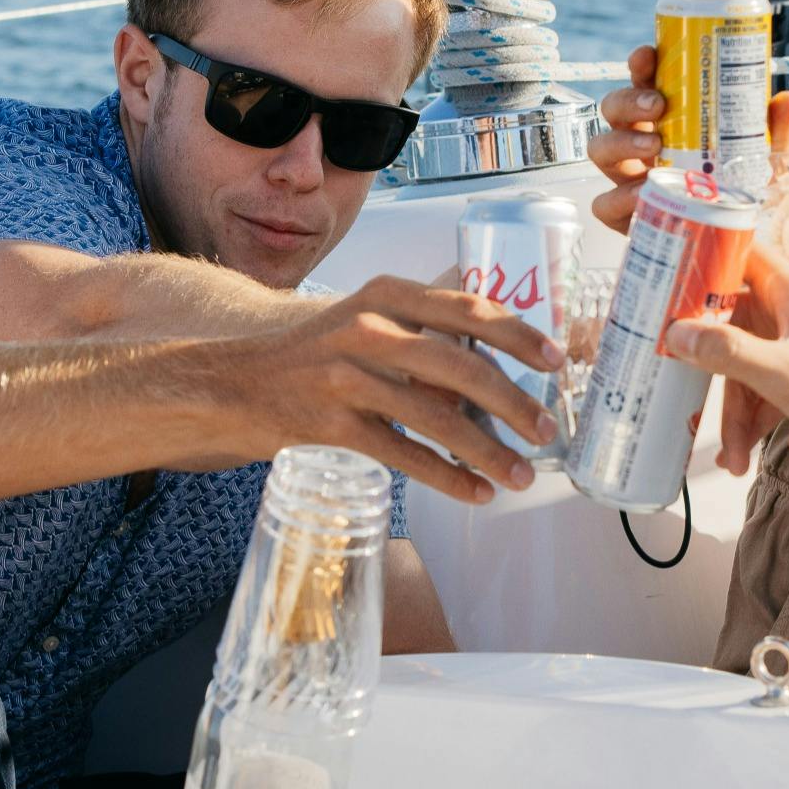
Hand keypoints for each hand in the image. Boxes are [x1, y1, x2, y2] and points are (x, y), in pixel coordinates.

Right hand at [211, 275, 561, 504]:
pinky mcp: (332, 425)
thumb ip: (421, 325)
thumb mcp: (363, 317)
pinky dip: (448, 478)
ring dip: (488, 452)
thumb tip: (498, 344)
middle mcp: (367, 330)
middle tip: (545, 430)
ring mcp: (346, 378)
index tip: (556, 360)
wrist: (231, 385)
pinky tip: (476, 493)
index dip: (518, 335)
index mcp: (385, 295)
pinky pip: (405, 456)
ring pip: (436, 419)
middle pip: (460, 367)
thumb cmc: (313, 357)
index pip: (467, 309)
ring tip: (521, 475)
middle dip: (513, 403)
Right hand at [588, 43, 788, 235]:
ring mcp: (629, 179)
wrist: (737, 244)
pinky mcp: (625, 215)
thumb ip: (775, 132)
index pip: (645, 82)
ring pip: (601, 150)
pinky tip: (642, 195)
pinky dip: (619, 198)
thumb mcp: (763, 160)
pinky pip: (605, 204)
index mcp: (668, 121)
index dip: (641, 65)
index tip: (649, 56)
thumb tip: (785, 100)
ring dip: (621, 142)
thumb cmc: (739, 193)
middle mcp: (641, 144)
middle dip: (629, 100)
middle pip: (613, 109)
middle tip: (658, 105)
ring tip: (652, 147)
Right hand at [667, 249, 788, 477]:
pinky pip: (766, 387)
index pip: (742, 252)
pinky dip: (754, 420)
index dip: (702, 256)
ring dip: (734, 411)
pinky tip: (746, 456)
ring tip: (730, 459)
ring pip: (747, 363)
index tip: (666, 272)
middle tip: (671, 379)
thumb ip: (726, 350)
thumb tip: (674, 332)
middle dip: (706, 362)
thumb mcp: (782, 374)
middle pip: (733, 320)